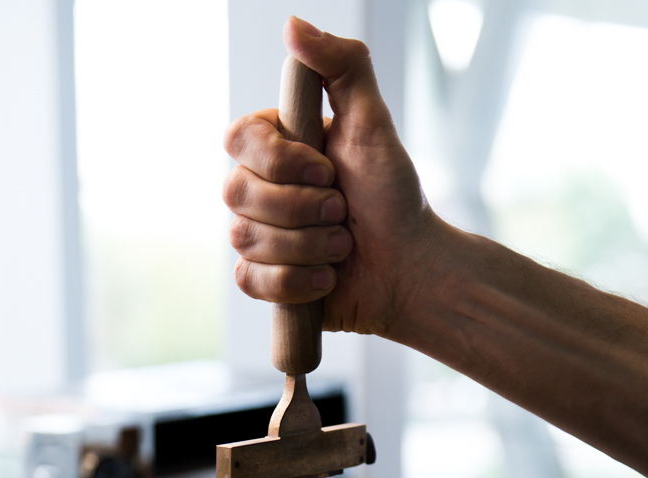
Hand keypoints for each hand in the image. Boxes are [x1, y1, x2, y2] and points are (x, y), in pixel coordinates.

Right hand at [223, 16, 442, 339]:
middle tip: (343, 212)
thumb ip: (342, 66)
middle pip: (236, 194)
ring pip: (246, 240)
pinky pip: (250, 281)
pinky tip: (326, 278)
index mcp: (278, 147)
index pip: (238, 141)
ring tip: (344, 246)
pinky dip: (295, 282)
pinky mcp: (266, 281)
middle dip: (300, 209)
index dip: (279, 162)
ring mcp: (260, 237)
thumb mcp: (374, 124)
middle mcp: (261, 189)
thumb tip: (294, 25)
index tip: (327, 169)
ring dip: (308, 247)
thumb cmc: (394, 198)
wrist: (411, 268)